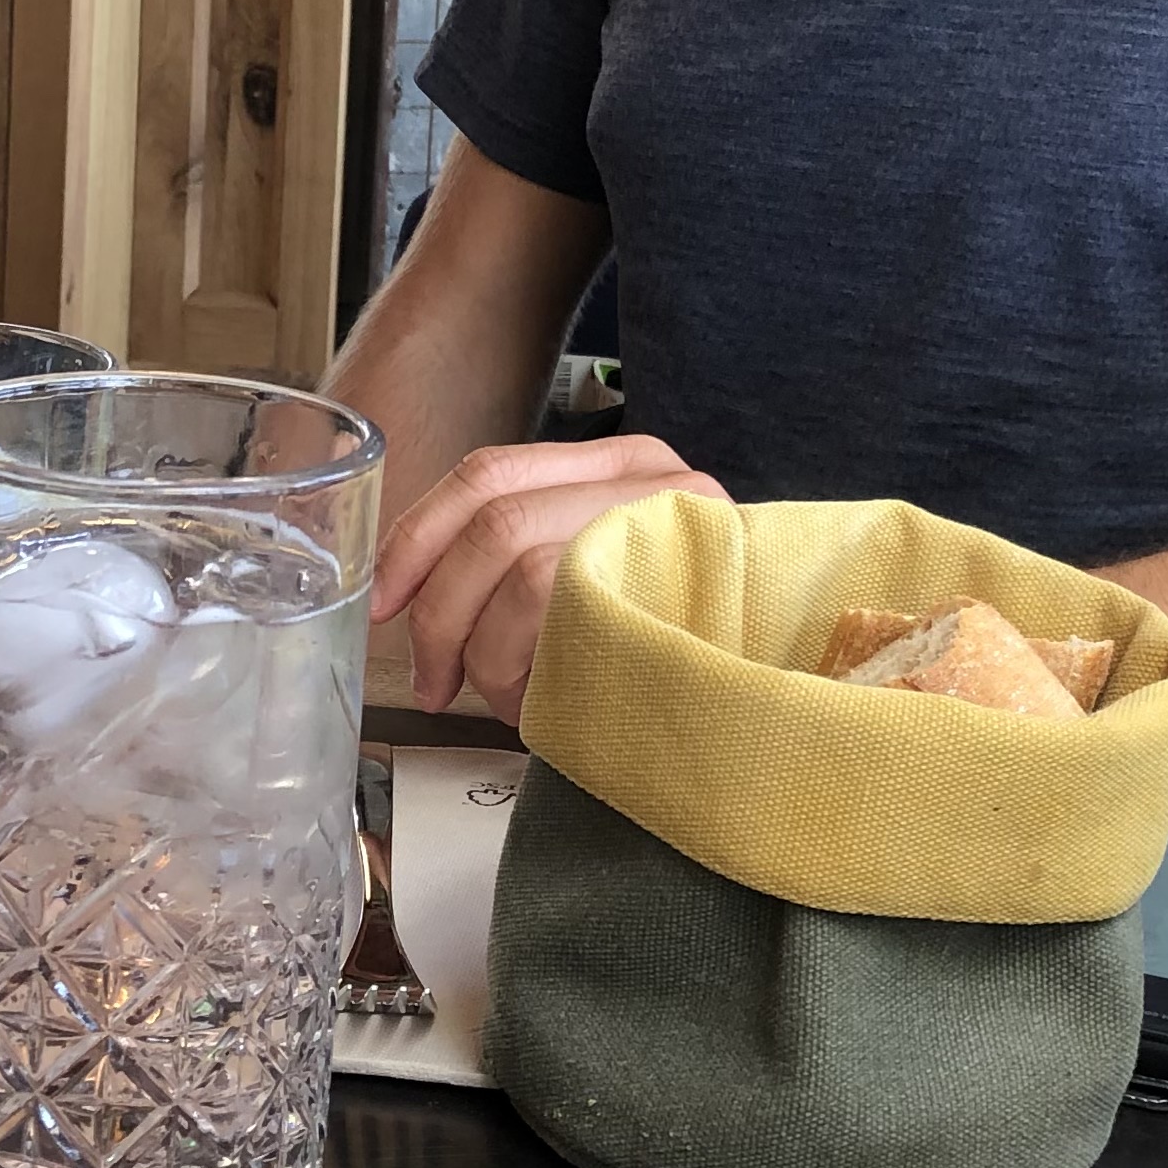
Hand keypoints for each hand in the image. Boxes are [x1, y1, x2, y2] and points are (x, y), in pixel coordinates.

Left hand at [372, 436, 726, 720]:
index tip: (382, 601)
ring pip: (520, 567)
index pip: (488, 475)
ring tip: (508, 702)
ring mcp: (667, 520)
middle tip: (432, 684)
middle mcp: (644, 477)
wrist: (785, 675)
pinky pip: (562, 614)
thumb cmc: (679, 640)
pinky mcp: (679, 577)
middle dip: (437, 615)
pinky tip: (541, 703)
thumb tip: (421, 603)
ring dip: (488, 655)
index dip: (416, 538)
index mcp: (616, 464)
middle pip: (492, 520)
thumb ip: (533, 560)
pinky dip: (528, 670)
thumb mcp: (603, 578)